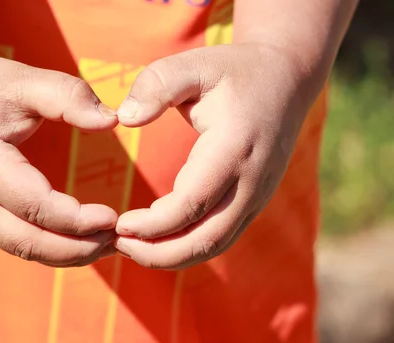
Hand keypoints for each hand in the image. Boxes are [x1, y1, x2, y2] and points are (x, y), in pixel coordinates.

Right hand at [0, 49, 119, 266]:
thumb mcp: (24, 81)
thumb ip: (69, 97)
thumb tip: (113, 120)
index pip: (38, 209)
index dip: (79, 220)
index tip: (114, 217)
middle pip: (29, 243)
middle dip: (78, 249)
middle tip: (117, 239)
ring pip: (21, 249)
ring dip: (65, 253)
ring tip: (104, 243)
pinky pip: (12, 241)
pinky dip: (47, 245)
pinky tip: (75, 237)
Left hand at [114, 43, 318, 269]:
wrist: (285, 80)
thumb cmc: (233, 71)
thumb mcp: (194, 64)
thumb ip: (157, 85)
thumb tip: (125, 118)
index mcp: (234, 149)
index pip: (191, 204)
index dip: (152, 224)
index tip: (118, 224)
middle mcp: (251, 181)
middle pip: (205, 240)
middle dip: (157, 253)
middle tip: (115, 244)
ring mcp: (256, 196)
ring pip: (214, 246)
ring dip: (171, 256)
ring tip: (130, 247)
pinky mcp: (253, 202)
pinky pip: (220, 238)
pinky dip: (186, 248)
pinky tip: (156, 239)